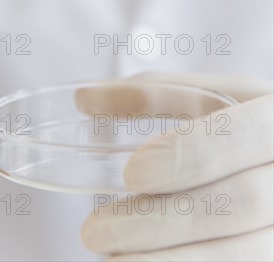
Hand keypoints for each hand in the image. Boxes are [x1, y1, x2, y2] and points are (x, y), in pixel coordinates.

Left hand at [80, 72, 272, 260]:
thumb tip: (84, 98)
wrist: (271, 161)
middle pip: (241, 203)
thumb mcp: (207, 97)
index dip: (193, 153)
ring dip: (168, 261)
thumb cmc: (235, 124)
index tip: (131, 173)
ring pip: (243, 254)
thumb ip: (151, 94)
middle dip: (162, 220)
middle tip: (94, 229)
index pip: (248, 136)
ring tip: (111, 257)